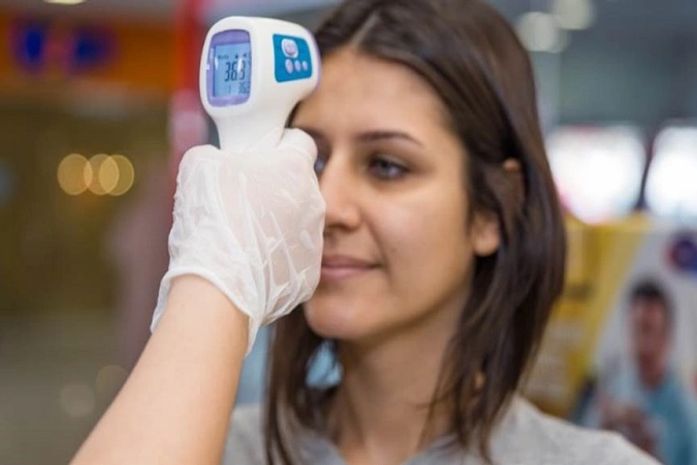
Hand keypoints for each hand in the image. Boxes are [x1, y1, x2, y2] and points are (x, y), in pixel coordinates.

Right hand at [151, 129, 324, 351]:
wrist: (217, 290)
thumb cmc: (211, 221)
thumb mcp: (200, 165)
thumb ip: (217, 153)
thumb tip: (218, 159)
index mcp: (295, 168)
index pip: (299, 142)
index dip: (277, 146)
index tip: (259, 158)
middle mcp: (315, 202)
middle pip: (299, 185)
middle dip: (276, 188)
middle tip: (244, 201)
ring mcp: (315, 240)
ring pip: (298, 223)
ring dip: (277, 225)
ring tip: (244, 239)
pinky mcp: (309, 274)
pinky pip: (294, 257)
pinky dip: (277, 258)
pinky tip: (252, 265)